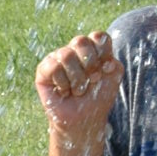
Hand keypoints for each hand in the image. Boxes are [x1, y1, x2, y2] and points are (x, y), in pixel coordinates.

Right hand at [35, 31, 123, 148]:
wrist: (84, 119)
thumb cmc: (97, 97)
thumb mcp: (113, 77)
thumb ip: (113, 62)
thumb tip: (105, 61)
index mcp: (91, 47)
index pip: (97, 36)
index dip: (103, 53)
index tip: (106, 69)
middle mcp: (73, 50)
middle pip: (80, 41)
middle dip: (90, 64)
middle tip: (92, 79)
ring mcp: (57, 57)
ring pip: (66, 55)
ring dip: (77, 79)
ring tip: (78, 90)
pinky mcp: (43, 70)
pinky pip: (53, 67)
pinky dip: (63, 83)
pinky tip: (64, 91)